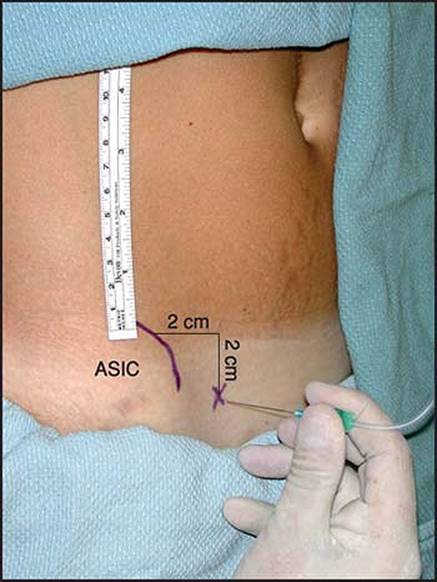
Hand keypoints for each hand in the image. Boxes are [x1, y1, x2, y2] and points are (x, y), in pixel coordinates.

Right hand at [224, 382, 420, 578]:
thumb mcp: (294, 530)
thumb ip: (314, 468)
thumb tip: (325, 413)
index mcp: (386, 531)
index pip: (386, 450)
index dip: (353, 411)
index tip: (313, 393)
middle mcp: (378, 538)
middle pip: (353, 468)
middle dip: (309, 445)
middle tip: (275, 432)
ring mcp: (353, 551)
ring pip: (326, 492)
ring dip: (286, 474)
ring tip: (249, 464)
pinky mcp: (329, 560)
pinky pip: (310, 521)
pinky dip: (278, 509)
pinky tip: (242, 511)